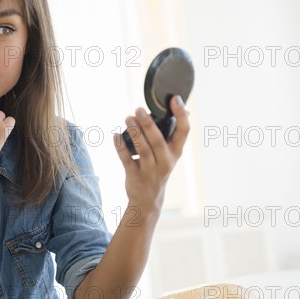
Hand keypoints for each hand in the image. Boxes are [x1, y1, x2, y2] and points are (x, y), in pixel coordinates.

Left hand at [114, 95, 189, 209]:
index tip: (175, 99)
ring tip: (127, 118)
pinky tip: (115, 135)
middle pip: (158, 141)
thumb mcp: (169, 155)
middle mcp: (165, 162)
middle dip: (148, 124)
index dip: (181, 115)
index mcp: (175, 152)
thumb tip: (183, 110)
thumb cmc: (158, 169)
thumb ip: (172, 135)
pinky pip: (127, 160)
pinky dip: (120, 147)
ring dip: (135, 133)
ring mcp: (150, 171)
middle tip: (139, 109)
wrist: (148, 199)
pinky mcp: (135, 176)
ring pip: (143, 150)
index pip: (183, 132)